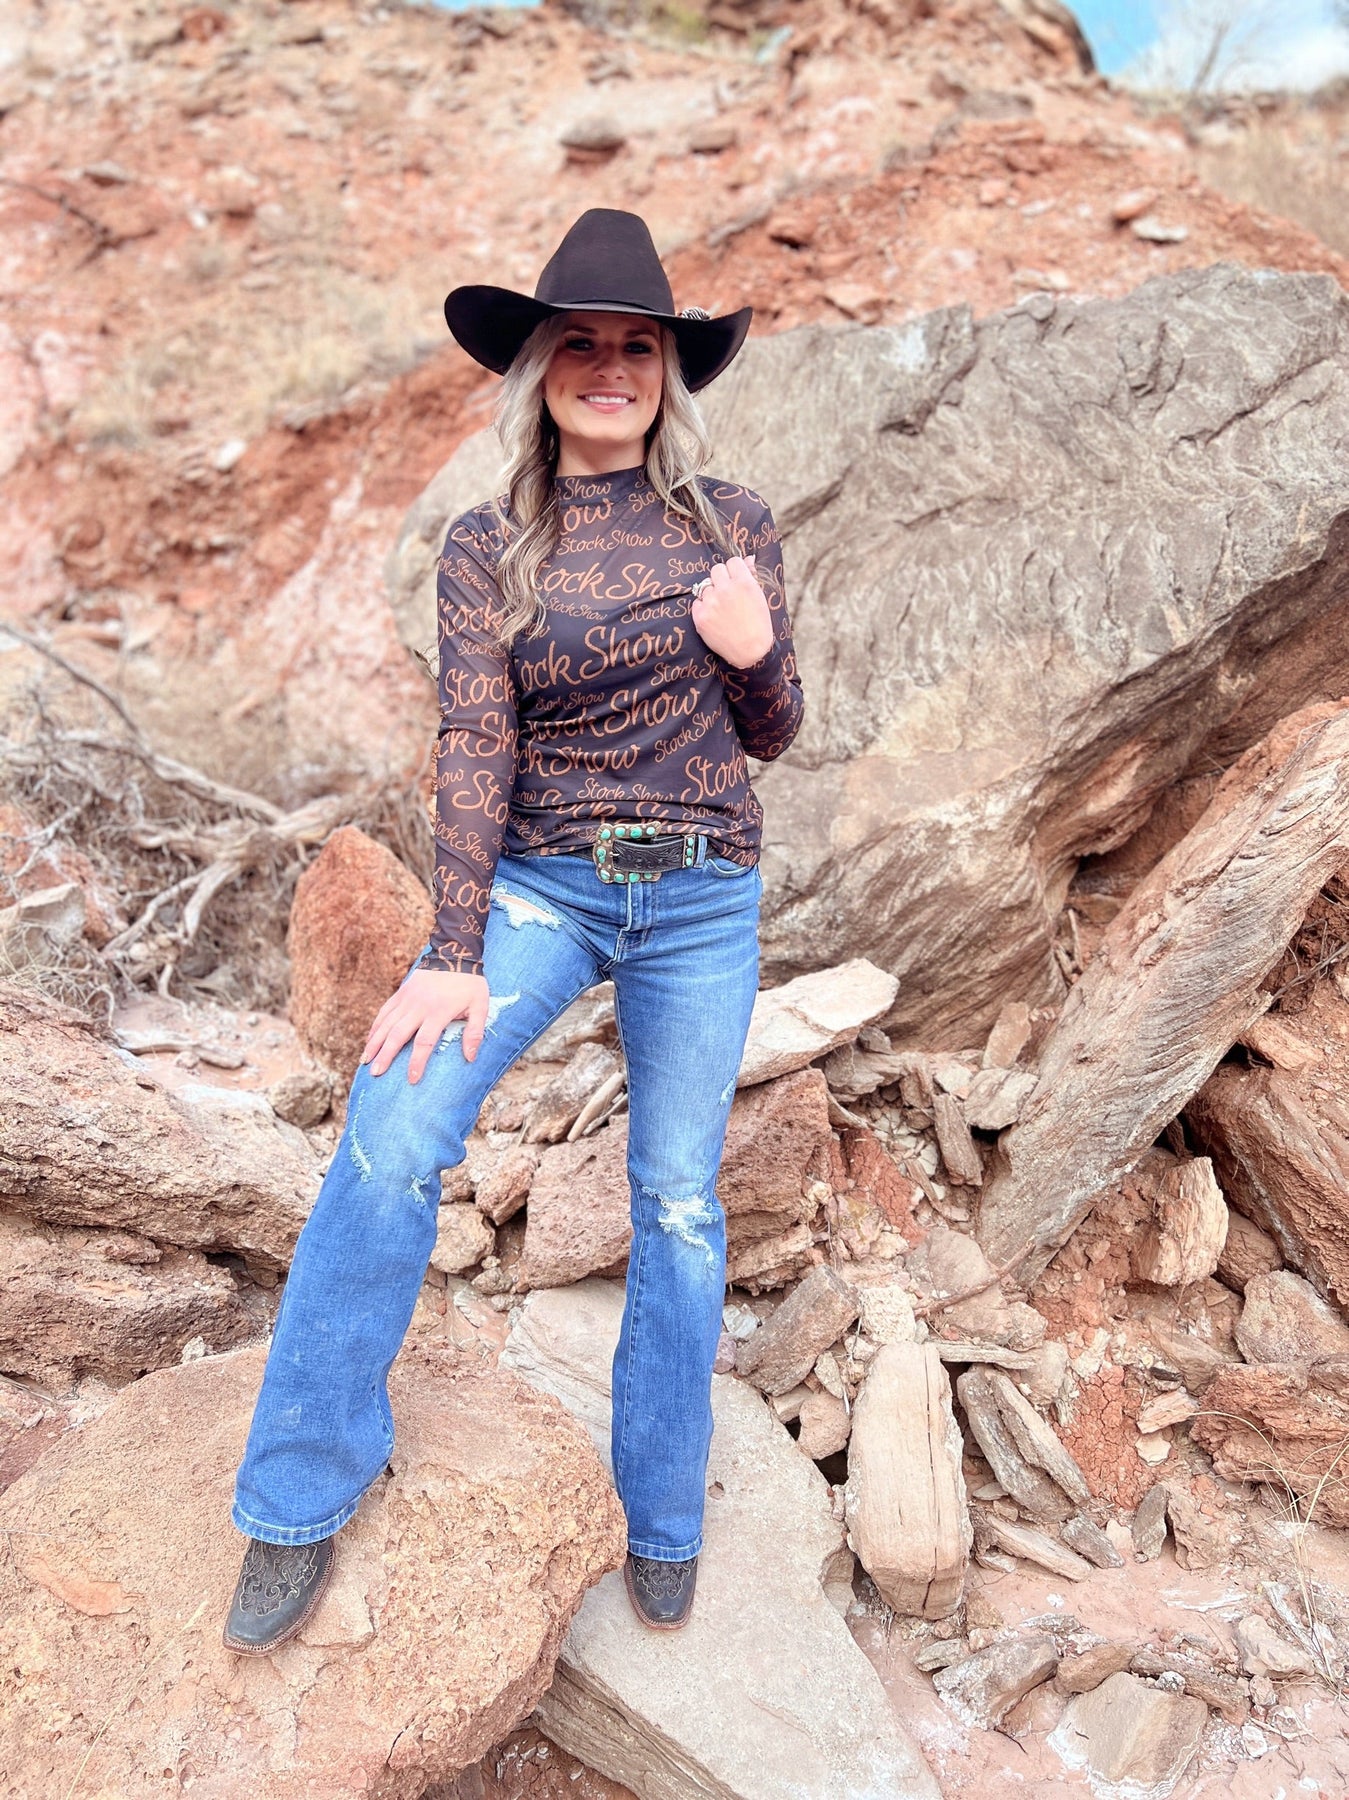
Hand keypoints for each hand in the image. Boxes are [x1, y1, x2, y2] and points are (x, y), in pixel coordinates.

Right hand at [360, 969, 489, 1083]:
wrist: (454, 953)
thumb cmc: (470, 983)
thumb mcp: (481, 1006)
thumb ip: (475, 1032)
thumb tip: (470, 1058)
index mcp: (438, 1012)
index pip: (424, 1043)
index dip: (417, 1062)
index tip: (411, 1079)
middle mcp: (418, 1007)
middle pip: (397, 1035)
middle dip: (385, 1056)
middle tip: (376, 1073)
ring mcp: (407, 999)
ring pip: (386, 1024)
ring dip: (374, 1043)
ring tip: (365, 1061)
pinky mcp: (401, 993)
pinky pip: (385, 1012)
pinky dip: (375, 1026)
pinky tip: (369, 1040)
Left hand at [690, 554, 774, 669]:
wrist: (750, 652)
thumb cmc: (759, 625)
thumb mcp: (760, 598)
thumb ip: (751, 576)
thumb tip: (748, 558)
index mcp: (744, 583)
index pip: (732, 561)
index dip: (734, 571)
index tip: (735, 580)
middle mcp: (726, 590)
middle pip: (716, 570)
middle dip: (721, 579)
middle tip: (727, 594)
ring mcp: (711, 603)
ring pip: (705, 586)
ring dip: (712, 594)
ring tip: (722, 609)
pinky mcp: (700, 616)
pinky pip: (697, 602)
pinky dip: (703, 608)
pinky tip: (714, 617)